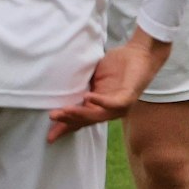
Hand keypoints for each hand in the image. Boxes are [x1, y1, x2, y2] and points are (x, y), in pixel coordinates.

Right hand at [49, 32, 170, 140]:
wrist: (139, 52)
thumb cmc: (117, 63)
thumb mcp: (93, 76)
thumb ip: (79, 86)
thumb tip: (58, 90)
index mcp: (99, 106)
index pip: (80, 121)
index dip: (65, 128)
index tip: (49, 136)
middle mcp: (109, 110)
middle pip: (86, 121)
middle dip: (68, 121)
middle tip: (52, 117)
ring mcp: (120, 105)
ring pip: (97, 116)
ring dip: (80, 114)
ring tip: (64, 110)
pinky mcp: (129, 96)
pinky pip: (114, 103)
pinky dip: (101, 102)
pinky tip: (88, 97)